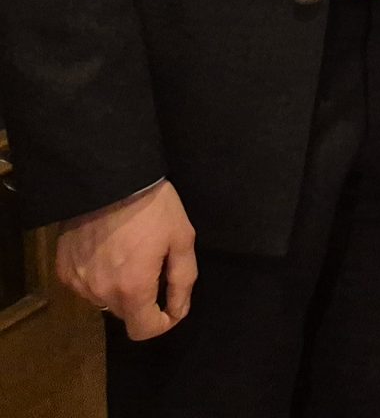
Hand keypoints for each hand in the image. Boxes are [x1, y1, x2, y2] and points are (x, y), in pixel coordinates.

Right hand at [56, 180, 195, 338]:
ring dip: (120, 289)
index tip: (171, 306)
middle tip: (154, 267)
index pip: (143, 331)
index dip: (162, 323)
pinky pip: (86, 285)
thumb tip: (178, 311)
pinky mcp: (63, 269)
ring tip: (130, 255)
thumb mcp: (182, 239)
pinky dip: (100, 277)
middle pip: (125, 314)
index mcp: (132, 289)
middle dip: (143, 300)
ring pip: (104, 300)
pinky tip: (108, 252)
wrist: (110, 181)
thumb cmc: (153, 208)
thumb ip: (183, 280)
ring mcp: (78, 282)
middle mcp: (100, 293)